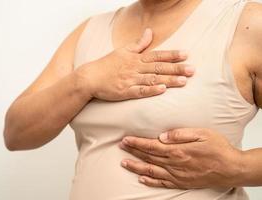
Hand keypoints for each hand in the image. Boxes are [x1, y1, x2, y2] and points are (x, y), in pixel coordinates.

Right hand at [75, 28, 194, 100]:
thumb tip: (150, 32)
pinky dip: (151, 90)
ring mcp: (130, 80)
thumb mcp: (122, 50)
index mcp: (135, 58)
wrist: (90, 77)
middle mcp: (135, 68)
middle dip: (176, 68)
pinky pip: (140, 91)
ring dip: (168, 80)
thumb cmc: (106, 64)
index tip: (186, 55)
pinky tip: (162, 90)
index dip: (171, 55)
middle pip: (158, 68)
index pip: (157, 55)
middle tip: (192, 70)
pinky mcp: (125, 92)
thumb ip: (138, 43)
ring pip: (152, 79)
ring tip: (184, 81)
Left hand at [119, 128, 244, 188]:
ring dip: (136, 167)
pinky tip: (142, 179)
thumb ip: (181, 134)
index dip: (137, 143)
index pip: (151, 146)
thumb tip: (162, 135)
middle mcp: (174, 164)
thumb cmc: (218, 148)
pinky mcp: (182, 183)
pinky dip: (150, 181)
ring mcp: (177, 175)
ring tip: (124, 163)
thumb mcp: (202, 134)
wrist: (232, 168)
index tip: (126, 139)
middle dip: (133, 151)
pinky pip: (162, 183)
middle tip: (121, 147)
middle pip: (148, 157)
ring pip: (151, 171)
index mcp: (178, 150)